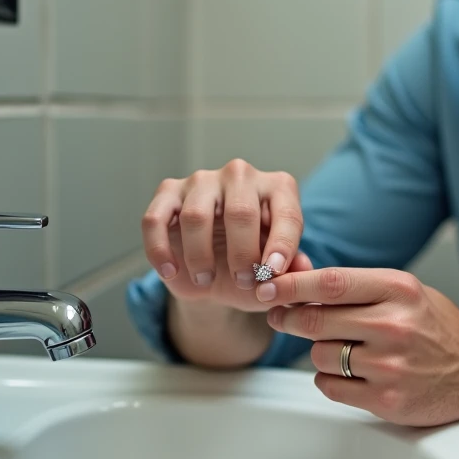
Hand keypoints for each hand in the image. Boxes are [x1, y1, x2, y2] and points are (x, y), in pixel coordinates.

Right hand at [141, 159, 313, 312]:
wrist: (213, 272)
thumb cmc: (252, 266)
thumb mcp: (275, 275)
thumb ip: (293, 271)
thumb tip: (303, 268)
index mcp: (278, 189)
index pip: (286, 214)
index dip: (281, 245)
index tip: (272, 272)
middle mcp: (241, 175)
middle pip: (240, 212)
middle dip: (242, 254)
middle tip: (243, 282)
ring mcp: (202, 180)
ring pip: (196, 216)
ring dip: (201, 256)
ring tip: (206, 280)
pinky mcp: (168, 192)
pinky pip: (155, 219)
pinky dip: (160, 250)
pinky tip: (171, 272)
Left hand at [256, 267, 458, 426]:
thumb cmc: (438, 329)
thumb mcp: (407, 293)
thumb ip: (359, 289)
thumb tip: (299, 287)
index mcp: (399, 290)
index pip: (331, 282)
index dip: (290, 284)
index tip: (266, 285)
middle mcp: (394, 325)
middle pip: (315, 320)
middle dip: (290, 318)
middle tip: (282, 316)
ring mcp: (390, 365)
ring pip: (319, 356)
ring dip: (320, 353)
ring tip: (346, 350)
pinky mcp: (386, 398)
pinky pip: (330, 387)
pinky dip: (331, 380)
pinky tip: (352, 373)